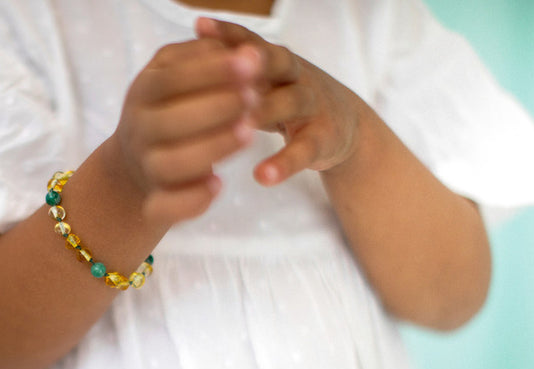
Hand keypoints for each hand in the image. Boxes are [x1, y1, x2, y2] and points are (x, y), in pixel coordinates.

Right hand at [112, 38, 262, 223]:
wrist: (136, 159)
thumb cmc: (168, 105)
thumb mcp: (174, 71)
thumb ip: (202, 57)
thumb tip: (242, 51)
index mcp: (143, 91)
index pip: (172, 79)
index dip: (212, 70)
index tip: (253, 61)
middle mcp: (139, 129)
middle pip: (169, 121)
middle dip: (216, 108)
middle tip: (255, 97)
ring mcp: (146, 166)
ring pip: (169, 164)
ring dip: (210, 148)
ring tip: (250, 134)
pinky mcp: (155, 200)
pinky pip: (165, 206)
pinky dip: (191, 199)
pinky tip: (218, 183)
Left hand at [195, 17, 364, 185]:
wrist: (343, 125)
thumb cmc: (286, 98)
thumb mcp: (263, 79)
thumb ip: (233, 64)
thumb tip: (190, 40)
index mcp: (273, 59)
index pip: (249, 40)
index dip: (227, 34)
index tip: (200, 27)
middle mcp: (294, 75)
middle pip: (276, 61)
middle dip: (254, 64)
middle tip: (229, 71)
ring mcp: (311, 105)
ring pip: (289, 102)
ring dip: (264, 112)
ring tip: (240, 126)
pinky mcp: (323, 138)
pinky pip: (304, 149)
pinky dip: (284, 163)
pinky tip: (263, 175)